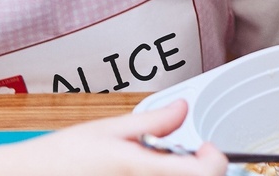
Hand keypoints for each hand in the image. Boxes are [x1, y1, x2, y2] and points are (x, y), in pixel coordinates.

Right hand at [4, 100, 225, 174]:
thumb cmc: (63, 156)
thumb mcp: (109, 129)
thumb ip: (152, 121)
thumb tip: (184, 108)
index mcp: (141, 169)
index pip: (205, 173)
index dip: (214, 159)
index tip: (204, 147)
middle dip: (194, 168)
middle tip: (177, 153)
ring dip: (176, 175)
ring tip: (148, 164)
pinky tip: (135, 174)